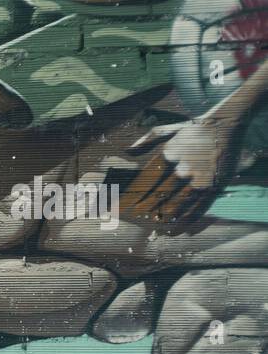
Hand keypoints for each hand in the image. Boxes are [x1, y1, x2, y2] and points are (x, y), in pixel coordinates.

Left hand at [120, 117, 251, 224]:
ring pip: (178, 204)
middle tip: (140, 220)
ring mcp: (199, 178)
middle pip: (160, 195)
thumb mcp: (168, 130)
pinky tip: (179, 228)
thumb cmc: (193, 128)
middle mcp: (182, 168)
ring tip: (157, 226)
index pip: (146, 181)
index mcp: (168, 155)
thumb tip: (127, 151)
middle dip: (148, 209)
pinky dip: (188, 220)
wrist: (226, 124)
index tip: (126, 207)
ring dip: (166, 218)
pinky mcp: (214, 185)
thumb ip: (146, 140)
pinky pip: (199, 207)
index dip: (135, 197)